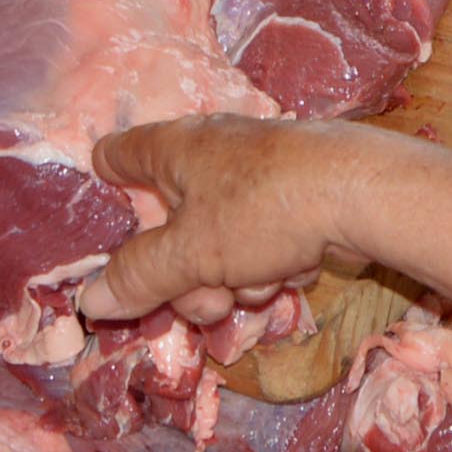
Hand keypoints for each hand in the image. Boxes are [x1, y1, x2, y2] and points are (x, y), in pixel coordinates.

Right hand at [76, 116, 376, 328]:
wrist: (363, 195)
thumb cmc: (262, 209)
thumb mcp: (190, 254)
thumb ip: (139, 277)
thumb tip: (88, 299)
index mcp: (173, 149)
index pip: (117, 155)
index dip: (104, 189)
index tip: (99, 225)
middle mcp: (210, 154)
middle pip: (170, 225)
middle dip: (186, 276)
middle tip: (207, 301)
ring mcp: (253, 177)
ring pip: (217, 245)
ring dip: (232, 280)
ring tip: (260, 286)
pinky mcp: (292, 198)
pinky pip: (259, 243)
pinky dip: (270, 265)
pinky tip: (292, 272)